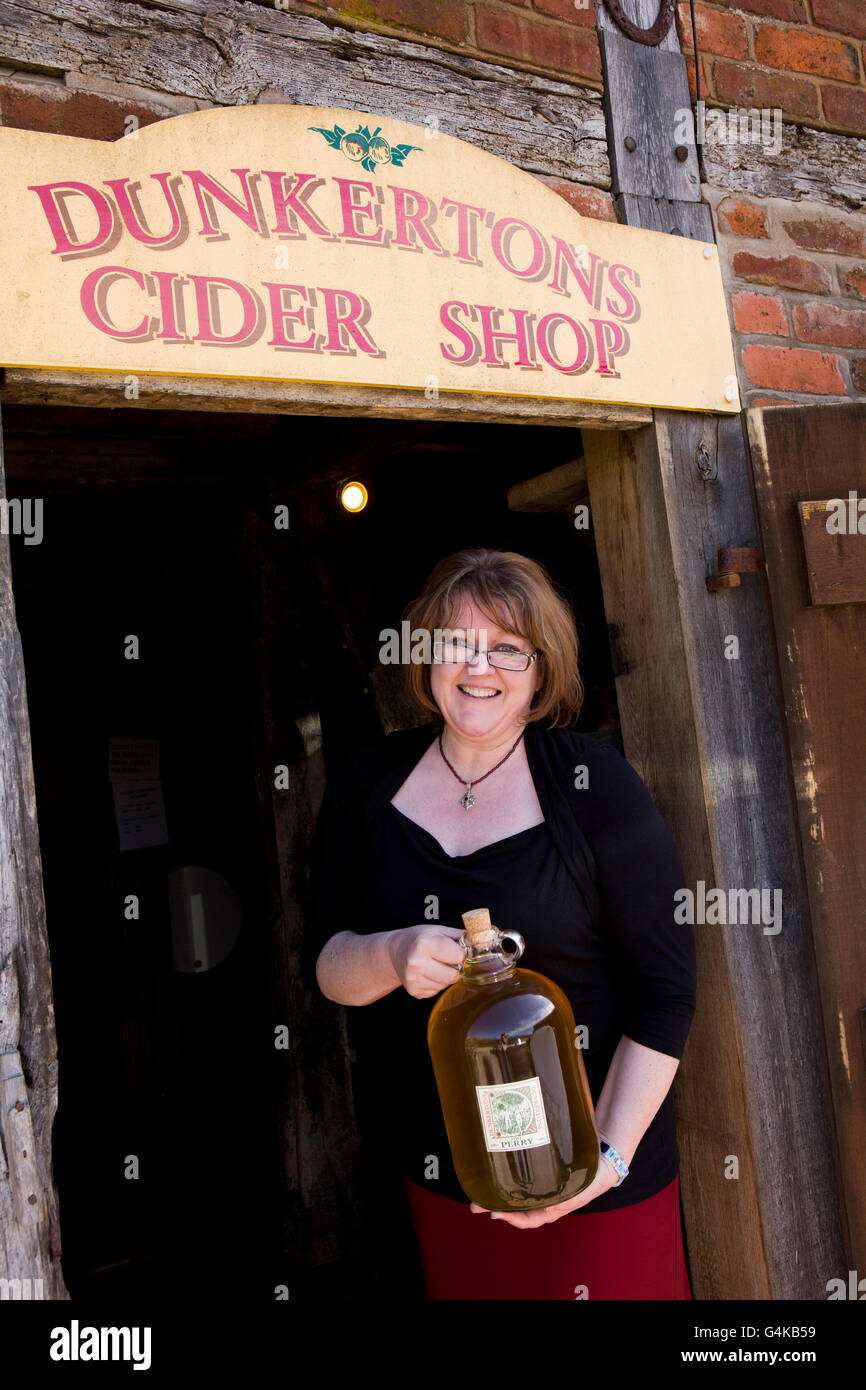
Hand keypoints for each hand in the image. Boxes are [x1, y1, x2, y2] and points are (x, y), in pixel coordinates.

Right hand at [387, 924, 464, 998]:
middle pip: (453, 975)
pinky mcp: (414, 991)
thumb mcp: (438, 930)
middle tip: (445, 959)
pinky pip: (437, 991)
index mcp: (424, 945)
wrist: (395, 951)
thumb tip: (483, 942)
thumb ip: (460, 937)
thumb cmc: (419, 938)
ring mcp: (414, 980)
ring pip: (446, 984)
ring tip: (435, 964)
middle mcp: (417, 963)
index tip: (454, 949)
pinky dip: (437, 983)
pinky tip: (428, 973)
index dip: (459, 953)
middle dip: (454, 967)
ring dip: (446, 976)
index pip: (458, 956)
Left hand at [469, 1156, 618, 1228]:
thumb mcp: (579, 1193)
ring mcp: (539, 1187)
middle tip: (474, 1203)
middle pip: (514, 1207)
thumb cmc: (592, 1179)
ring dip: (496, 1192)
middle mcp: (542, 1200)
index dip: (510, 1219)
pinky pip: (520, 1178)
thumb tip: (547, 1209)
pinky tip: (496, 1168)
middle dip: (494, 1206)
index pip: (527, 1220)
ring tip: (479, 1186)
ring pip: (514, 1193)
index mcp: (552, 1210)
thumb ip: (564, 1201)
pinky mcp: (539, 1171)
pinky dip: (507, 1177)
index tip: (494, 1214)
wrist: (602, 1159)